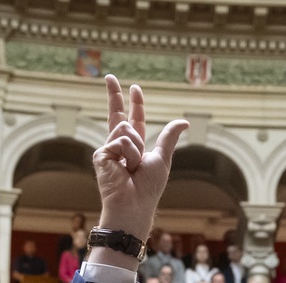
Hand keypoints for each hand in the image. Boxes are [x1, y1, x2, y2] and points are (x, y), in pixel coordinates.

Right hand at [92, 76, 188, 257]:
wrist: (134, 204)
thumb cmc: (148, 188)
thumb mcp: (162, 158)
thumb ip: (169, 137)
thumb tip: (184, 121)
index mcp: (135, 146)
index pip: (135, 120)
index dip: (135, 104)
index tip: (135, 88)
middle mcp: (120, 146)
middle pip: (117, 114)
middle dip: (113, 93)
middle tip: (109, 75)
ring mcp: (109, 149)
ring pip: (126, 128)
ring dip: (136, 148)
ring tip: (132, 167)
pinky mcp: (102, 154)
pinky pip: (121, 140)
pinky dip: (129, 154)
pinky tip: (124, 169)